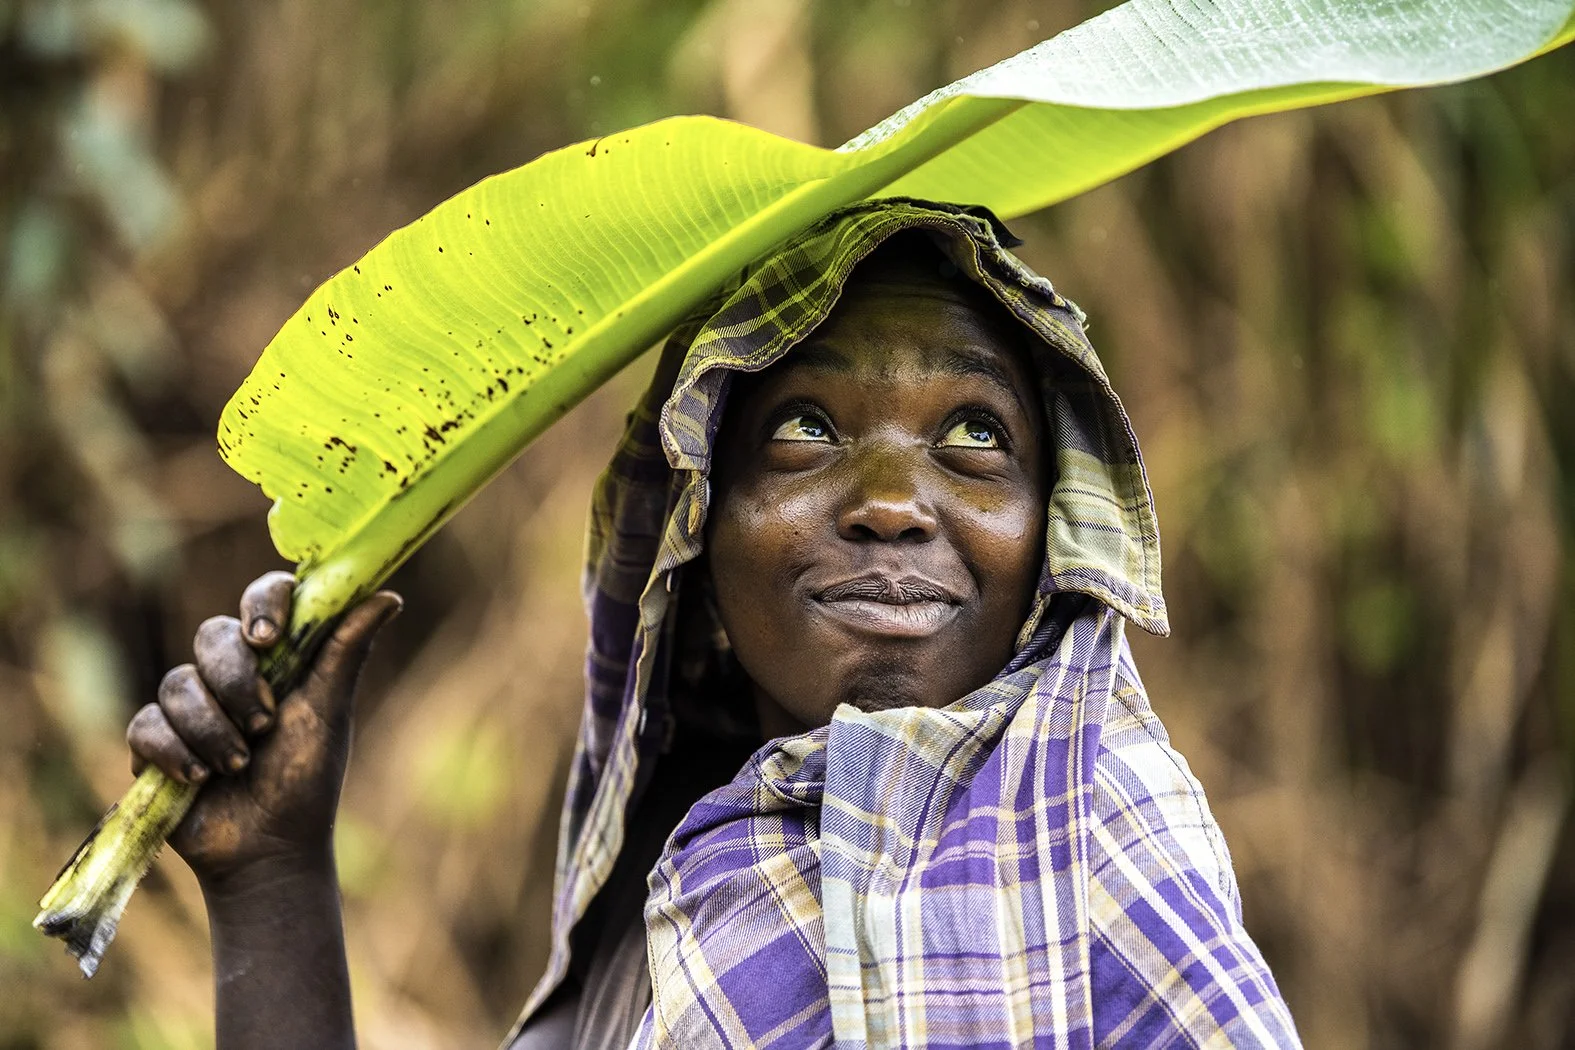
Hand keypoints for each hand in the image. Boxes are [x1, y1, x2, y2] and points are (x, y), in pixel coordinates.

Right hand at [127, 572, 400, 884]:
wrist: (269, 848)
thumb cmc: (306, 778)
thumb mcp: (329, 712)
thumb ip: (347, 651)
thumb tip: (390, 595)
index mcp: (277, 657)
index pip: (263, 597)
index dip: (261, 604)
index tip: (267, 638)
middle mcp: (230, 673)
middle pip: (213, 635)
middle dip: (236, 682)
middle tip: (264, 725)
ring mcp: (190, 706)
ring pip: (176, 682)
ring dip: (212, 729)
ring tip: (238, 765)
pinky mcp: (155, 742)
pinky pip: (147, 724)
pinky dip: (175, 751)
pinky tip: (199, 779)